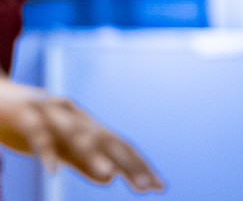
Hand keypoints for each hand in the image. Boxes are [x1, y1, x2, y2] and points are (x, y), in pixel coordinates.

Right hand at [0, 77, 163, 191]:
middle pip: (107, 141)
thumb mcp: (61, 146)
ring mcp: (51, 113)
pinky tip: (51, 170)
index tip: (158, 187)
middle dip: (128, 164)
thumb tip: (110, 177)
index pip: (120, 146)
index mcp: (86, 125)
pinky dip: (45, 150)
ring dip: (92, 154)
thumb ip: (84, 161)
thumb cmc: (34, 123)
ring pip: (75, 134)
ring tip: (110, 175)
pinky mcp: (25, 114)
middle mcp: (75, 116)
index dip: (139, 165)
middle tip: (146, 187)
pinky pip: (37, 133)